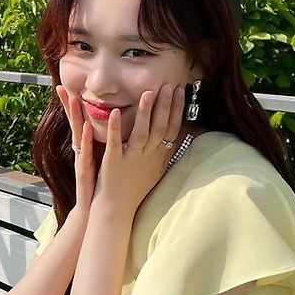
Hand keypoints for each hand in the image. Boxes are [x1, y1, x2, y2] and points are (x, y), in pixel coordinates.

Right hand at [56, 85, 95, 212]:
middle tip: (61, 86)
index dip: (76, 105)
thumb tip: (110, 131)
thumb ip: (104, 145)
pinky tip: (87, 127)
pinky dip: (86, 140)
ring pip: (79, 134)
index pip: (81, 121)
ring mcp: (82, 160)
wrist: (94, 212)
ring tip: (73, 98)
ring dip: (76, 116)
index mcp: (88, 147)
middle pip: (75, 123)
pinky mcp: (85, 170)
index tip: (71, 86)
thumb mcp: (101, 161)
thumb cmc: (99, 187)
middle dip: (69, 105)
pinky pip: (86, 152)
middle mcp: (82, 151)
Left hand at [94, 83, 184, 214]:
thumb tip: (176, 135)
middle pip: (160, 127)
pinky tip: (116, 112)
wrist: (118, 210)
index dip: (177, 109)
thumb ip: (163, 150)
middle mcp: (149, 156)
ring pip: (142, 132)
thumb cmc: (135, 188)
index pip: (172, 128)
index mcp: (159, 155)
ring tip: (148, 93)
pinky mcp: (114, 162)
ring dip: (146, 112)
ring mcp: (132, 158)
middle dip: (165, 105)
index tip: (180, 90)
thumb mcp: (156, 168)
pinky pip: (116, 142)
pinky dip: (116, 127)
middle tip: (169, 84)